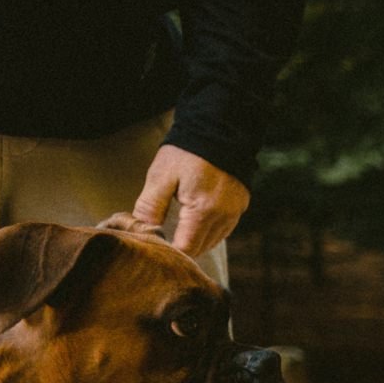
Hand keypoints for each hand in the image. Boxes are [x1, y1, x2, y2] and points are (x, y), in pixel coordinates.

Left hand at [132, 146, 249, 259]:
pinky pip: (223, 229)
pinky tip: (194, 223)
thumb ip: (150, 208)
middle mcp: (224, 217)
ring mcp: (235, 213)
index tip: (153, 247)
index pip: (186, 249)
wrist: (219, 130)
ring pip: (213, 241)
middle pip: (200, 249)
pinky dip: (208, 231)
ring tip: (175, 233)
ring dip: (195, 241)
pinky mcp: (240, 206)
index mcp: (203, 212)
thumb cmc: (186, 153)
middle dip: (180, 249)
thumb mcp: (161, 177)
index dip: (168, 252)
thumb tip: (142, 231)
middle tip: (159, 239)